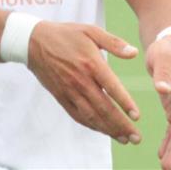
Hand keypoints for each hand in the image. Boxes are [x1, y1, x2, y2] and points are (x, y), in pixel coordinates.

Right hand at [27, 21, 140, 143]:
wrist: (33, 41)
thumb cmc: (65, 34)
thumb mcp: (90, 31)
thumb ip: (114, 42)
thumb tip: (135, 53)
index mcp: (91, 63)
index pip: (112, 88)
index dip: (125, 104)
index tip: (137, 117)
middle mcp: (80, 80)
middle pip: (103, 108)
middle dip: (121, 125)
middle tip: (136, 138)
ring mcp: (69, 90)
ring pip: (91, 116)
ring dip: (108, 130)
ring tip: (124, 139)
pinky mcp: (61, 96)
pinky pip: (77, 115)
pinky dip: (91, 125)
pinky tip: (103, 130)